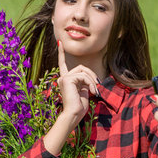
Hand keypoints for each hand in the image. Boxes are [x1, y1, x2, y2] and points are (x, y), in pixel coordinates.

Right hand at [44, 40, 99, 155]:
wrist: (74, 115)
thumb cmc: (79, 107)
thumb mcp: (84, 91)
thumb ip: (85, 81)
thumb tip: (91, 77)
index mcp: (65, 80)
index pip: (63, 64)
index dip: (61, 53)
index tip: (59, 43)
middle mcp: (62, 78)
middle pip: (81, 67)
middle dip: (91, 75)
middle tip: (98, 85)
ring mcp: (63, 78)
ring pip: (83, 71)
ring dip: (92, 81)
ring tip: (95, 91)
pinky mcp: (67, 79)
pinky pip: (83, 76)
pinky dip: (91, 83)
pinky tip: (92, 91)